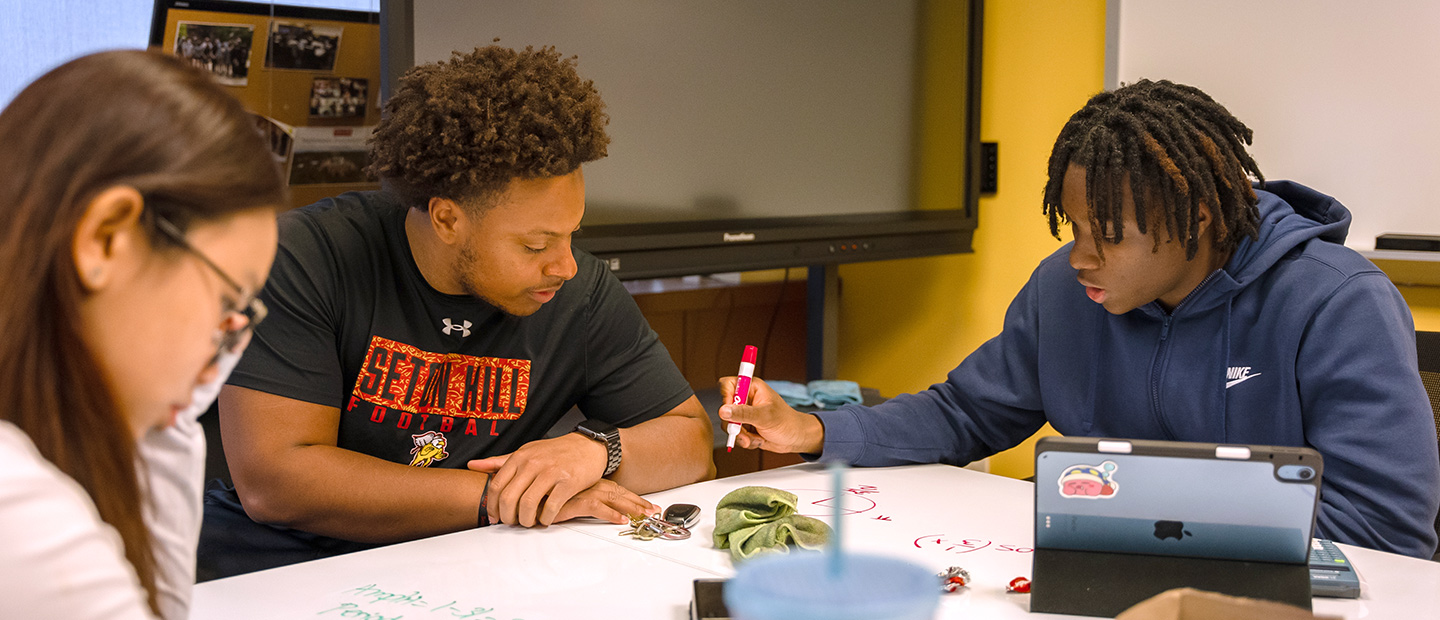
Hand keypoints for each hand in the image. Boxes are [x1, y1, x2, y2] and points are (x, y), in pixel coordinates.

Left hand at [467, 433, 607, 526]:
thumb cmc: (556, 452)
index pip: (496, 486)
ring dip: (526, 520)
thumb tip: (473, 465)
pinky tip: (546, 519)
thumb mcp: (525, 452)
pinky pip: (551, 507)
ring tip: (529, 522)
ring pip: (527, 504)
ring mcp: (551, 472)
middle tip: (512, 522)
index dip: (492, 506)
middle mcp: (533, 463)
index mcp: (520, 457)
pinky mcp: (568, 482)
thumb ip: (499, 462)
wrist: (588, 446)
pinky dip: (545, 518)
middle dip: (508, 517)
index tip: (495, 516)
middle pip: (509, 498)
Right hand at [553, 479, 658, 524]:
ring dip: (630, 509)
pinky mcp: (575, 502)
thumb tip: (599, 508)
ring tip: (644, 517)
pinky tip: (621, 520)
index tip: (648, 506)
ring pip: (614, 500)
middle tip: (653, 512)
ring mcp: (584, 492)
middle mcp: (591, 486)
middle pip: (620, 495)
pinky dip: (610, 514)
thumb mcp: (570, 496)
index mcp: (591, 483)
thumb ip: (584, 499)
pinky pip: (597, 508)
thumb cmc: (548, 493)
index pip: (618, 491)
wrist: (531, 491)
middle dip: (638, 504)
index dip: (635, 499)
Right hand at [717, 376, 824, 453]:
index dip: (726, 397)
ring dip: (740, 435)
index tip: (728, 411)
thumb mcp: (765, 416)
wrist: (796, 438)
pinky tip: (758, 439)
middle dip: (732, 423)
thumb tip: (723, 411)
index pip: (728, 384)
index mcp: (751, 387)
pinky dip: (745, 440)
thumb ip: (743, 414)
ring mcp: (745, 414)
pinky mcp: (745, 427)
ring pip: (729, 424)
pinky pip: (736, 435)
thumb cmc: (786, 422)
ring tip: (753, 439)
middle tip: (740, 431)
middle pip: (725, 408)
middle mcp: (746, 399)